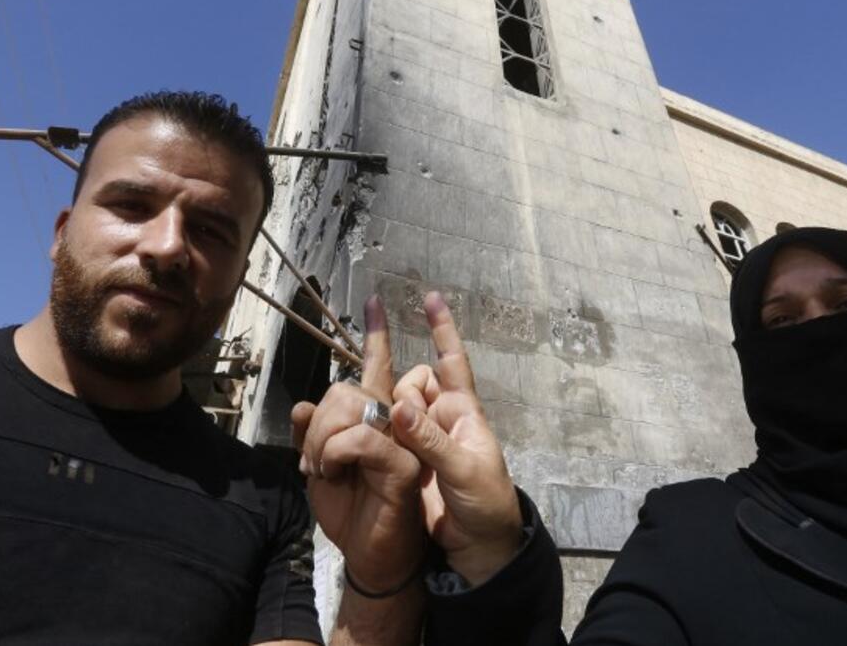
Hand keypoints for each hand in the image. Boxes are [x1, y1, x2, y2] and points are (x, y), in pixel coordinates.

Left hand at [292, 296, 424, 595]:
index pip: (377, 368)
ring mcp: (402, 441)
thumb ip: (312, 434)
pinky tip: (334, 474)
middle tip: (311, 461)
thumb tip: (303, 406)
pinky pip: (361, 438)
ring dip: (322, 441)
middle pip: (349, 387)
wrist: (369, 555)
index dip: (377, 334)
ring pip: (353, 406)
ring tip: (323, 470)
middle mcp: (393, 423)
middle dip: (318, 422)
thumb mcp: (320, 468)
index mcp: (375, 419)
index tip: (375, 300)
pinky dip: (335, 454)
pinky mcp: (404, 464)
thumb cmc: (350, 511)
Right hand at [390, 292, 522, 585]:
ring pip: (392, 408)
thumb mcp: (464, 470)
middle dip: (403, 397)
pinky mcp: (402, 460)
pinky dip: (371, 435)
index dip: (443, 330)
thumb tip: (397, 406)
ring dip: (386, 418)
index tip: (431, 298)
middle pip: (411, 384)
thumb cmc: (486, 503)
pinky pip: (382, 435)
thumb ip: (430, 441)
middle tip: (404, 430)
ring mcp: (420, 439)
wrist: (477, 547)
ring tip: (395, 449)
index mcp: (463, 412)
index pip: (452, 363)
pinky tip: (360, 448)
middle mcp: (439, 419)